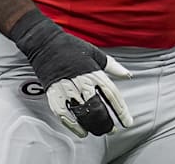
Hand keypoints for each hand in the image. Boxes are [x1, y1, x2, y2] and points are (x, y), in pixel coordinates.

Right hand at [11, 10, 133, 137]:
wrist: (46, 43)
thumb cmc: (72, 47)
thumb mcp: (95, 53)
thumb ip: (113, 66)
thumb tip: (128, 75)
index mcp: (94, 73)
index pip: (112, 95)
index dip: (121, 111)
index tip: (128, 122)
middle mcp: (82, 82)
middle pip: (99, 108)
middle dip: (108, 122)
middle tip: (113, 130)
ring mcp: (67, 89)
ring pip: (83, 114)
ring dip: (94, 126)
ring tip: (101, 132)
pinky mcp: (54, 94)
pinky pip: (64, 115)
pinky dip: (74, 126)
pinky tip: (82, 132)